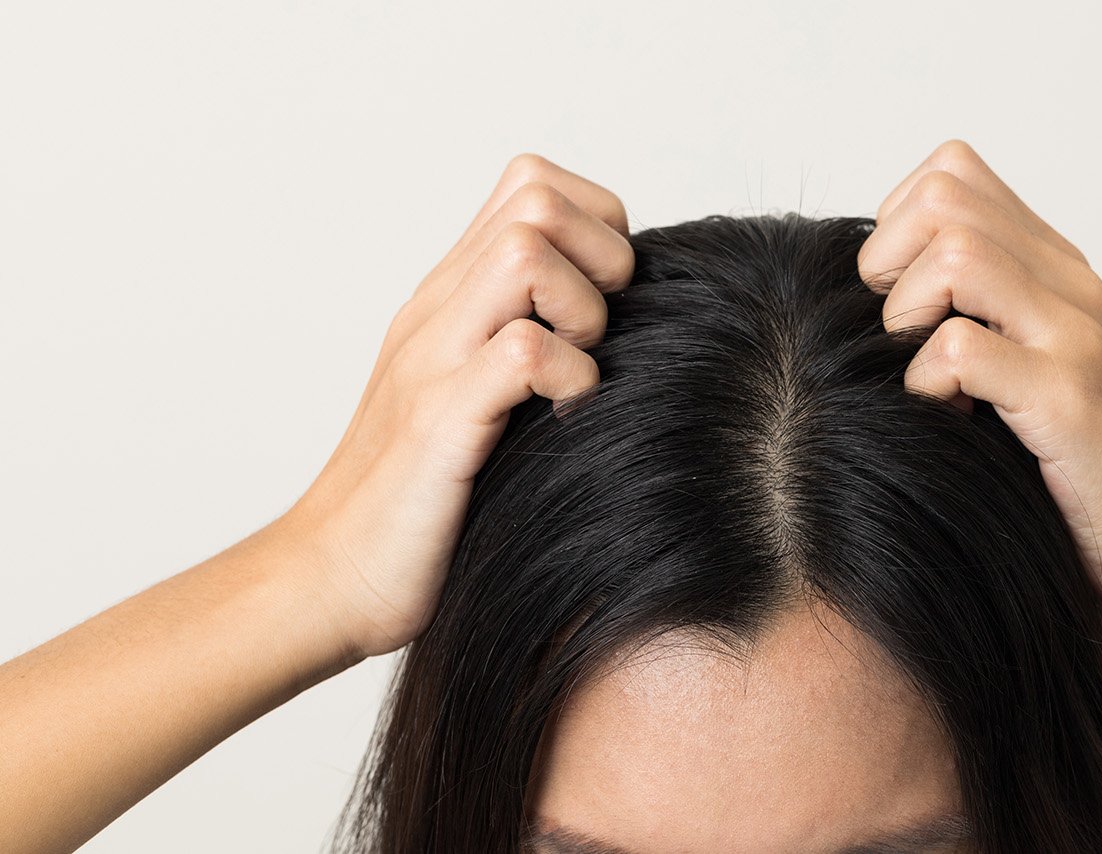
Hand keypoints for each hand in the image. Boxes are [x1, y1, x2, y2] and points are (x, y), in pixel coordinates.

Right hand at [279, 154, 633, 657]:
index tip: (606, 301)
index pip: (531, 184)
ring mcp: (432, 361)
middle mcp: (436, 314)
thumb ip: (519, 347)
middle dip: (601, 253)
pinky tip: (563, 420)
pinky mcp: (439, 422)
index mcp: (447, 301)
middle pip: (535, 196)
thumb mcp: (474, 401)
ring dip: (583, 308)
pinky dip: (569, 378)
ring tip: (576, 375)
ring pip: (525, 251)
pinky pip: (524, 352)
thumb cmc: (417, 503)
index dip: (594, 224)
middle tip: (599, 334)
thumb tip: (619, 328)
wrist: (327, 581)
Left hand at [858, 140, 1101, 619]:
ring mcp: (1070, 337)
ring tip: (922, 373)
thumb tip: (874, 305)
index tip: (900, 303)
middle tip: (900, 337)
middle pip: (943, 195)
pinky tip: (947, 417)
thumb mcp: (1034, 363)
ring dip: (908, 315)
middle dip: (888, 264)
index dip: (898, 228)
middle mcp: (1066, 286)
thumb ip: (982, 317)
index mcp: (1053, 269)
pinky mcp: (1066, 400)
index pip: (951, 174)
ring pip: (954, 254)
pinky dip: (926, 382)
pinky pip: (960, 349)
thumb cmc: (1092, 462)